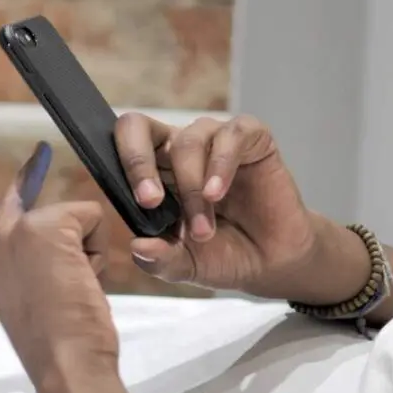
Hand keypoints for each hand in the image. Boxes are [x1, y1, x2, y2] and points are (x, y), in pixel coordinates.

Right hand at [0, 142, 118, 387]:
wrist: (65, 364)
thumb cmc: (61, 347)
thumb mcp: (37, 302)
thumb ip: (36, 271)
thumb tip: (67, 255)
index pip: (9, 207)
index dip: (27, 180)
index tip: (40, 153)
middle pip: (49, 215)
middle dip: (75, 244)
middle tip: (70, 286)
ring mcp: (14, 232)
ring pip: (74, 219)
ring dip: (87, 252)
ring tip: (74, 291)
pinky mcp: (44, 226)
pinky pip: (92, 215)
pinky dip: (99, 247)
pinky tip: (83, 280)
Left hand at [115, 113, 324, 300]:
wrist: (270, 263)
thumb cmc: (221, 255)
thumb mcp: (184, 265)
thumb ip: (159, 259)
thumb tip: (137, 246)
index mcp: (153, 172)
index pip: (121, 146)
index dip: (121, 162)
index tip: (141, 201)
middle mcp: (177, 149)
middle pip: (139, 127)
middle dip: (138, 162)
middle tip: (151, 201)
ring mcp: (213, 140)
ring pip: (187, 142)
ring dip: (192, 188)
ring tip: (204, 229)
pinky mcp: (251, 138)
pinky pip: (231, 135)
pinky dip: (221, 164)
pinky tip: (218, 194)